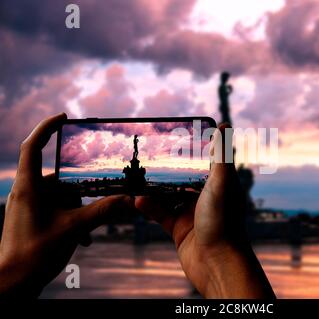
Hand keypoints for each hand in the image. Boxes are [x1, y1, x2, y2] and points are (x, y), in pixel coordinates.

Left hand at [0, 113, 134, 296]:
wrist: (12, 284)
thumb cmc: (34, 255)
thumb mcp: (73, 229)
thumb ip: (103, 211)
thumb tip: (129, 200)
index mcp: (28, 188)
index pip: (33, 147)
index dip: (46, 128)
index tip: (64, 117)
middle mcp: (25, 193)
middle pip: (59, 179)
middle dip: (79, 194)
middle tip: (94, 208)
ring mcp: (27, 206)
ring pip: (60, 198)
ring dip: (77, 212)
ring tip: (85, 234)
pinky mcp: (31, 218)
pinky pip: (55, 210)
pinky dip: (69, 220)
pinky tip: (81, 239)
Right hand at [135, 124, 274, 297]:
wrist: (216, 263)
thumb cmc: (223, 221)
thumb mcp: (221, 183)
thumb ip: (221, 155)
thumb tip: (225, 124)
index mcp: (218, 184)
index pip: (203, 160)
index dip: (191, 149)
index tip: (174, 136)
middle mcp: (205, 197)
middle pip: (182, 177)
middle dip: (166, 168)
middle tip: (147, 155)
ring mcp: (191, 213)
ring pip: (167, 195)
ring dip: (152, 188)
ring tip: (136, 176)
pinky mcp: (179, 229)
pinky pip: (160, 214)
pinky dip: (148, 207)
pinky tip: (136, 200)